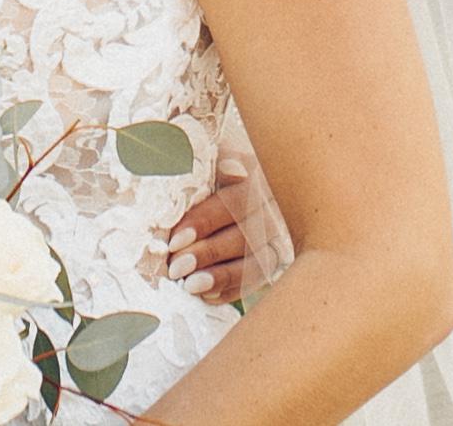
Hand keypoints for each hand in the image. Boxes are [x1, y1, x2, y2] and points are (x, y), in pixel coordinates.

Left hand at [159, 157, 293, 303]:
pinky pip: (257, 282)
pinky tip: (207, 296)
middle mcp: (273, 212)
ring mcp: (278, 240)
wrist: (260, 182)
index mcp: (257, 180)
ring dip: (221, 278)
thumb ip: (216, 160)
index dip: (202, 223)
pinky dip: (232, 290)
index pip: (231, 205)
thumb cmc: (223, 169)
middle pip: (242, 238)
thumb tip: (217, 165)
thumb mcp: (220, 156)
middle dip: (207, 254)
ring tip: (190, 287)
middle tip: (177, 268)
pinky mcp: (278, 263)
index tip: (174, 241)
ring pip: (254, 264)